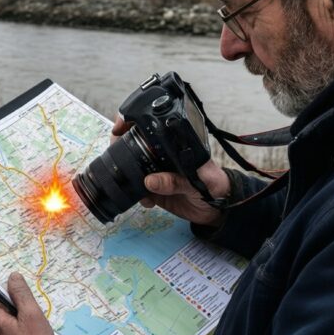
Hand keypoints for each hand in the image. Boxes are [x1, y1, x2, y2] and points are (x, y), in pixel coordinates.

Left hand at [0, 272, 57, 334]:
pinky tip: (30, 329)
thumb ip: (21, 294)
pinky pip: (6, 333)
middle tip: (23, 294)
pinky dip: (15, 327)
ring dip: (12, 314)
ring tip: (30, 312)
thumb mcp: (31, 314)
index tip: (2, 277)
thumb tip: (12, 277)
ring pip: (1, 321)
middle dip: (6, 299)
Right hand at [111, 114, 227, 226]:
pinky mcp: (155, 190)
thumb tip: (149, 181)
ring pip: (134, 166)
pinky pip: (139, 189)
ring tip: (128, 182)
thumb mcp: (199, 182)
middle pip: (137, 144)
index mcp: (176, 145)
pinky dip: (138, 195)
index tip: (120, 128)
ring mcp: (158, 171)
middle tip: (115, 153)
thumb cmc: (215, 187)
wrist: (218, 211)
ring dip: (127, 174)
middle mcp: (164, 155)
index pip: (153, 129)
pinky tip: (148, 201)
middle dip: (122, 147)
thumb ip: (177, 181)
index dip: (135, 124)